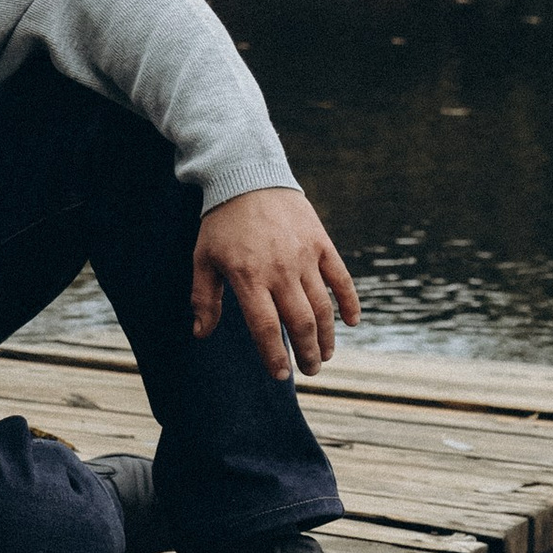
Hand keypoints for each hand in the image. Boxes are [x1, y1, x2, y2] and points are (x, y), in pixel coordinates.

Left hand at [191, 187, 359, 380]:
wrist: (248, 177)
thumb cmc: (222, 223)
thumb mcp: (203, 258)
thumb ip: (204, 298)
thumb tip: (201, 334)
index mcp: (248, 277)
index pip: (266, 328)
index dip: (275, 356)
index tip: (280, 375)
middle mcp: (279, 270)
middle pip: (300, 323)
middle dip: (307, 354)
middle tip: (309, 370)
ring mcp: (304, 256)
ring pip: (323, 307)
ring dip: (327, 336)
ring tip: (324, 355)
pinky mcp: (321, 243)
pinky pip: (341, 279)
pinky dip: (349, 303)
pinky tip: (352, 323)